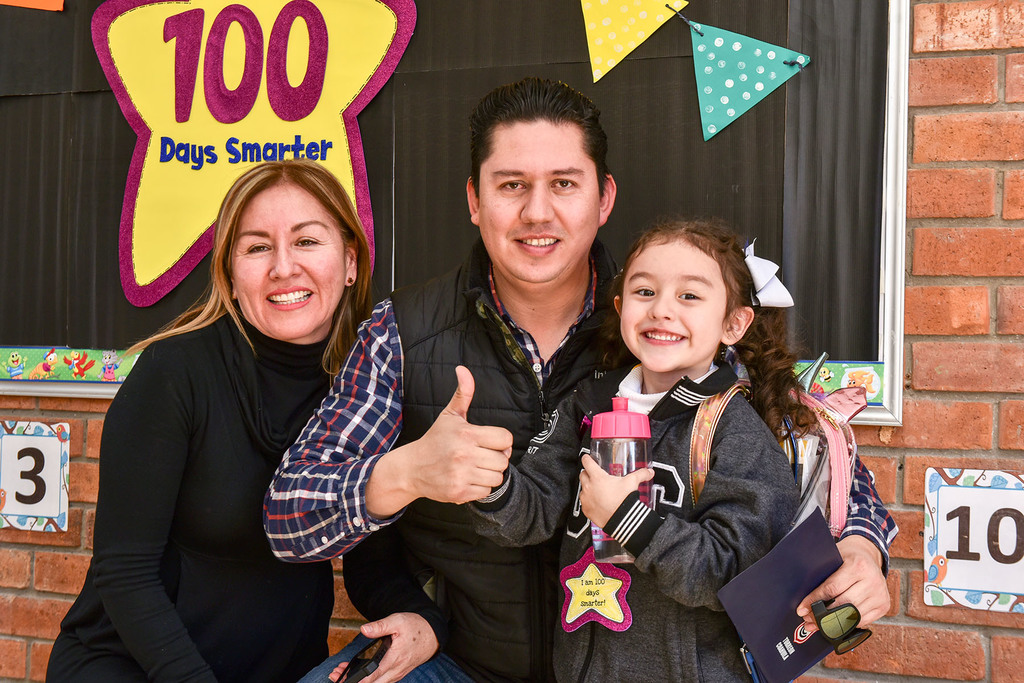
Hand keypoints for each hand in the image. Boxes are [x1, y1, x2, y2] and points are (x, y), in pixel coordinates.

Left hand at [328, 613, 438, 682]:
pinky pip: (381, 682)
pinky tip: (358, 674)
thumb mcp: (398, 621)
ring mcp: (396, 674)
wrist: (433, 636)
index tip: (341, 676)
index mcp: (394, 659)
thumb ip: (380, 626)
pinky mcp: (396, 674)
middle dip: (352, 681)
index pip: (372, 675)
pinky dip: (368, 680)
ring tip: (342, 673)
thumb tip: (364, 629)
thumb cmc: (416, 628)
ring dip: (360, 681)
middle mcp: (395, 671)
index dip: (355, 678)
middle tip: (336, 674)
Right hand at [366, 366, 512, 516]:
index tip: (491, 442)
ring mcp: (462, 475)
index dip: (501, 441)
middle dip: (496, 458)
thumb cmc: (435, 440)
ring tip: (475, 467)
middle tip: (481, 456)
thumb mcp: (449, 415)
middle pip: (503, 460)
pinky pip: (486, 492)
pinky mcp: (459, 492)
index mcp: (467, 434)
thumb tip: (463, 369)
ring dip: (489, 474)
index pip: (505, 439)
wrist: (412, 468)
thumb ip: (463, 393)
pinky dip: (480, 488)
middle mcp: (465, 454)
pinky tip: (468, 479)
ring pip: (497, 477)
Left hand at [578, 454, 653, 528]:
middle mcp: (588, 486)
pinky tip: (597, 502)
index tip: (587, 458)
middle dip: (587, 473)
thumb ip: (641, 474)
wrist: (621, 520)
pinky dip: (588, 501)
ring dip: (588, 488)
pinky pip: (584, 502)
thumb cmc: (624, 501)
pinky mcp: (585, 509)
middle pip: (582, 474)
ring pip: (582, 488)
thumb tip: (649, 471)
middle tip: (595, 476)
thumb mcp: (633, 483)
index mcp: (597, 477)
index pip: (587, 462)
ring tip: (598, 491)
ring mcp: (585, 498)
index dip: (587, 458)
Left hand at [796, 535, 888, 631]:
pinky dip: (847, 623)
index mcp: (858, 566)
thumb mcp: (835, 557)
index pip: (832, 588)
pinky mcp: (884, 605)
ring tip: (818, 624)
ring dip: (833, 623)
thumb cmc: (848, 557)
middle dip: (822, 615)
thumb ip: (823, 575)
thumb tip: (804, 600)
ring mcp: (880, 595)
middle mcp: (873, 581)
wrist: (869, 554)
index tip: (802, 609)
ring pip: (852, 616)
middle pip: (843, 605)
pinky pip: (862, 621)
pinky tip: (836, 623)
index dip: (815, 601)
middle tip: (808, 620)